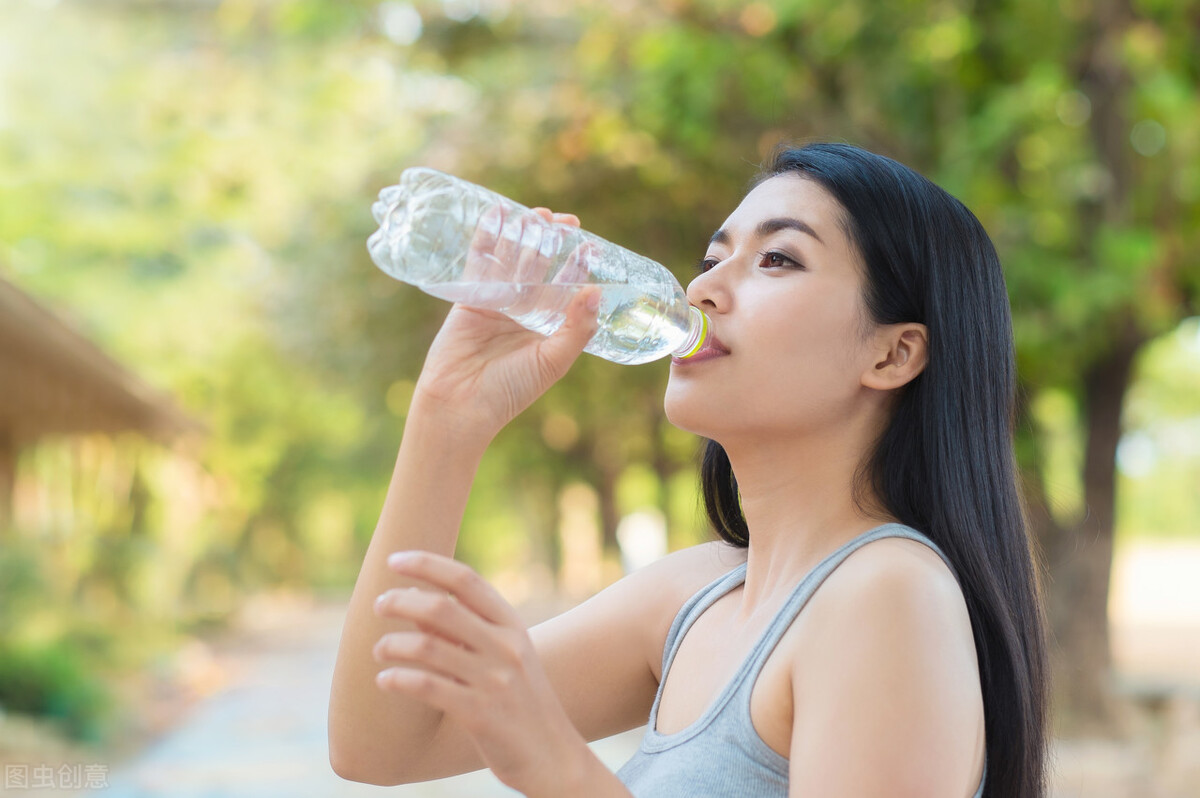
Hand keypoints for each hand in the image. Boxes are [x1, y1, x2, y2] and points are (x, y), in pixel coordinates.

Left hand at [372, 551, 592, 795]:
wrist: (552, 756)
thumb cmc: (519, 703)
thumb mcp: (504, 658)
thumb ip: (465, 630)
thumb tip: (414, 602)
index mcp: (512, 626)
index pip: (466, 580)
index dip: (427, 564)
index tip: (394, 560)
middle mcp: (506, 647)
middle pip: (441, 607)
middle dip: (400, 601)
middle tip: (378, 605)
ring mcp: (495, 681)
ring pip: (428, 646)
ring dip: (392, 644)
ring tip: (378, 650)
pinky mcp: (481, 714)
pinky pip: (427, 687)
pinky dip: (398, 680)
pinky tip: (384, 681)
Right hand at [410, 207, 600, 441]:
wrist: (461, 404)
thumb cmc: (511, 390)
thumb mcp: (553, 361)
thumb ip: (577, 328)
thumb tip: (596, 290)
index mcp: (546, 326)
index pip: (566, 287)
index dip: (578, 265)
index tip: (591, 243)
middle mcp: (523, 311)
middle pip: (540, 267)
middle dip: (553, 243)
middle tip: (565, 219)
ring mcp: (496, 302)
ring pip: (512, 260)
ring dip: (524, 235)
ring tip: (537, 213)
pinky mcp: (470, 297)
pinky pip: (480, 262)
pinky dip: (487, 238)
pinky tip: (497, 214)